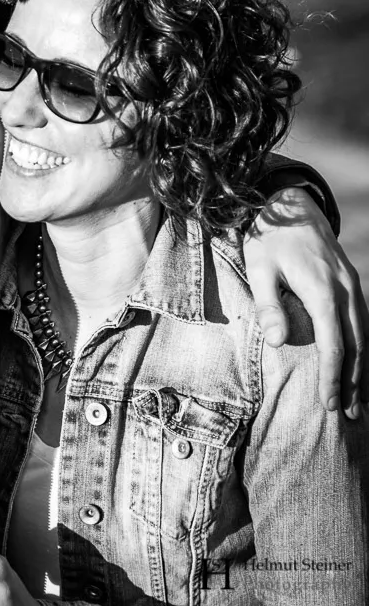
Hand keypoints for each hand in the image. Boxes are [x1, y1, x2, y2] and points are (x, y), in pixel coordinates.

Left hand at [244, 187, 368, 418]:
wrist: (291, 202)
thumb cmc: (269, 236)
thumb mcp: (258, 267)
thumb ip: (269, 305)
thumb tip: (281, 343)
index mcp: (322, 290)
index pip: (333, 344)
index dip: (330, 377)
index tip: (327, 404)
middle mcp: (344, 289)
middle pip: (355, 344)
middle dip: (351, 382)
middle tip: (347, 414)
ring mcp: (352, 284)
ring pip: (364, 333)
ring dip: (361, 368)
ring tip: (357, 399)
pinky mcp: (351, 280)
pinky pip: (363, 319)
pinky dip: (363, 345)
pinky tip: (358, 363)